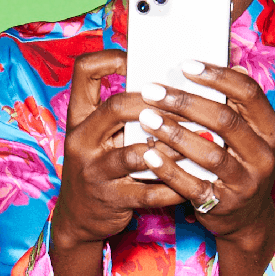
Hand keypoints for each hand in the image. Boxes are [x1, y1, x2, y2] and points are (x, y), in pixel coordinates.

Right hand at [50, 50, 182, 275]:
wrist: (78, 218)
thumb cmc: (100, 166)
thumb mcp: (99, 135)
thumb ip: (123, 114)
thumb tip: (170, 85)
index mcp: (80, 117)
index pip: (84, 71)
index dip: (111, 58)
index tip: (138, 58)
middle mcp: (82, 139)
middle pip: (115, 108)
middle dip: (153, 103)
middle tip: (182, 102)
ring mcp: (95, 171)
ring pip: (135, 154)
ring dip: (170, 147)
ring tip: (196, 141)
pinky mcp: (111, 198)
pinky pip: (148, 192)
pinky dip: (173, 186)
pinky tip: (193, 179)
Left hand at [138, 61, 274, 239]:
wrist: (247, 218)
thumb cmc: (240, 163)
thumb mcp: (248, 134)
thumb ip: (237, 104)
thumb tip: (230, 63)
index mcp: (271, 130)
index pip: (249, 93)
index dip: (217, 76)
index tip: (185, 65)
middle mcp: (263, 156)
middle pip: (224, 120)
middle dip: (185, 102)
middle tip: (152, 90)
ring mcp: (245, 183)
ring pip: (208, 152)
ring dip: (174, 133)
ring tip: (146, 118)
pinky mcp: (223, 204)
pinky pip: (193, 184)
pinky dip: (169, 168)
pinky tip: (149, 153)